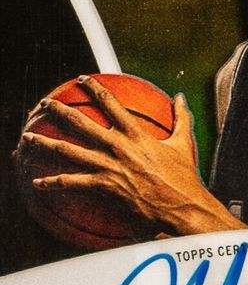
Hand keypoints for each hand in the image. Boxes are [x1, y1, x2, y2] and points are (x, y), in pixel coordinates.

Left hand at [19, 76, 243, 235]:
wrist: (180, 205)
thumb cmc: (184, 177)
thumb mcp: (183, 143)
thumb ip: (181, 118)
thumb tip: (181, 97)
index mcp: (135, 133)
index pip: (109, 102)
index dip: (93, 87)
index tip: (82, 79)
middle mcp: (117, 146)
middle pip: (80, 123)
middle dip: (59, 111)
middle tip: (44, 104)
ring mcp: (108, 166)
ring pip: (69, 151)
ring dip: (45, 143)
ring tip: (27, 137)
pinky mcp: (104, 186)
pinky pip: (72, 183)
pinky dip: (53, 183)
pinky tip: (38, 183)